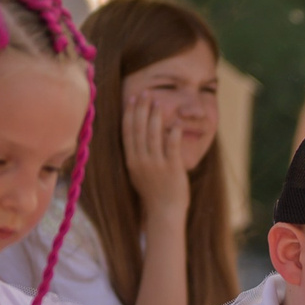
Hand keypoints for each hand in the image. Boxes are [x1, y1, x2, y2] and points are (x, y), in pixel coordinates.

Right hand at [121, 89, 191, 223]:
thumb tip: (139, 133)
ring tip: (159, 102)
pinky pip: (172, 147)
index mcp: (131, 160)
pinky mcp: (172, 169)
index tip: (133, 98)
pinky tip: (176, 123)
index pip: (128, 132)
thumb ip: (138, 154)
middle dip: (142, 109)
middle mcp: (141, 161)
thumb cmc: (153, 192)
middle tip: (146, 93)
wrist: (164, 212)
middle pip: (139, 129)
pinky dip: (173, 134)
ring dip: (156, 116)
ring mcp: (156, 165)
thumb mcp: (139, 172)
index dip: (130, 113)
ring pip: (154, 135)